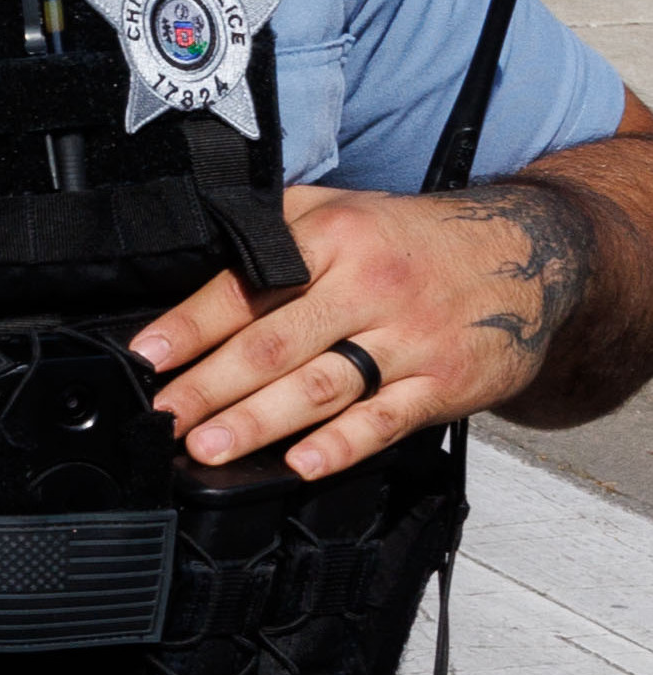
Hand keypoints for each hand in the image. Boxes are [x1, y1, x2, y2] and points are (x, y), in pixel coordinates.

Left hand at [136, 181, 589, 475]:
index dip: (191, 325)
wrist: (524, 253)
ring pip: (322, 387)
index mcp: (330, 240)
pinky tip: (301, 464)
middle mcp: (368, 289)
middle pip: (275, 345)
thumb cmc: (405, 238)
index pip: (246, 287)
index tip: (148, 357)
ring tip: (209, 447)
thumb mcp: (334, 210)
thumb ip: (267, 238)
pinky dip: (342, 445)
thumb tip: (187, 269)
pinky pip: (385, 420)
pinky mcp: (445, 383)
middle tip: (165, 417)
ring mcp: (410, 340)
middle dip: (212, 386)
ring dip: (260, 422)